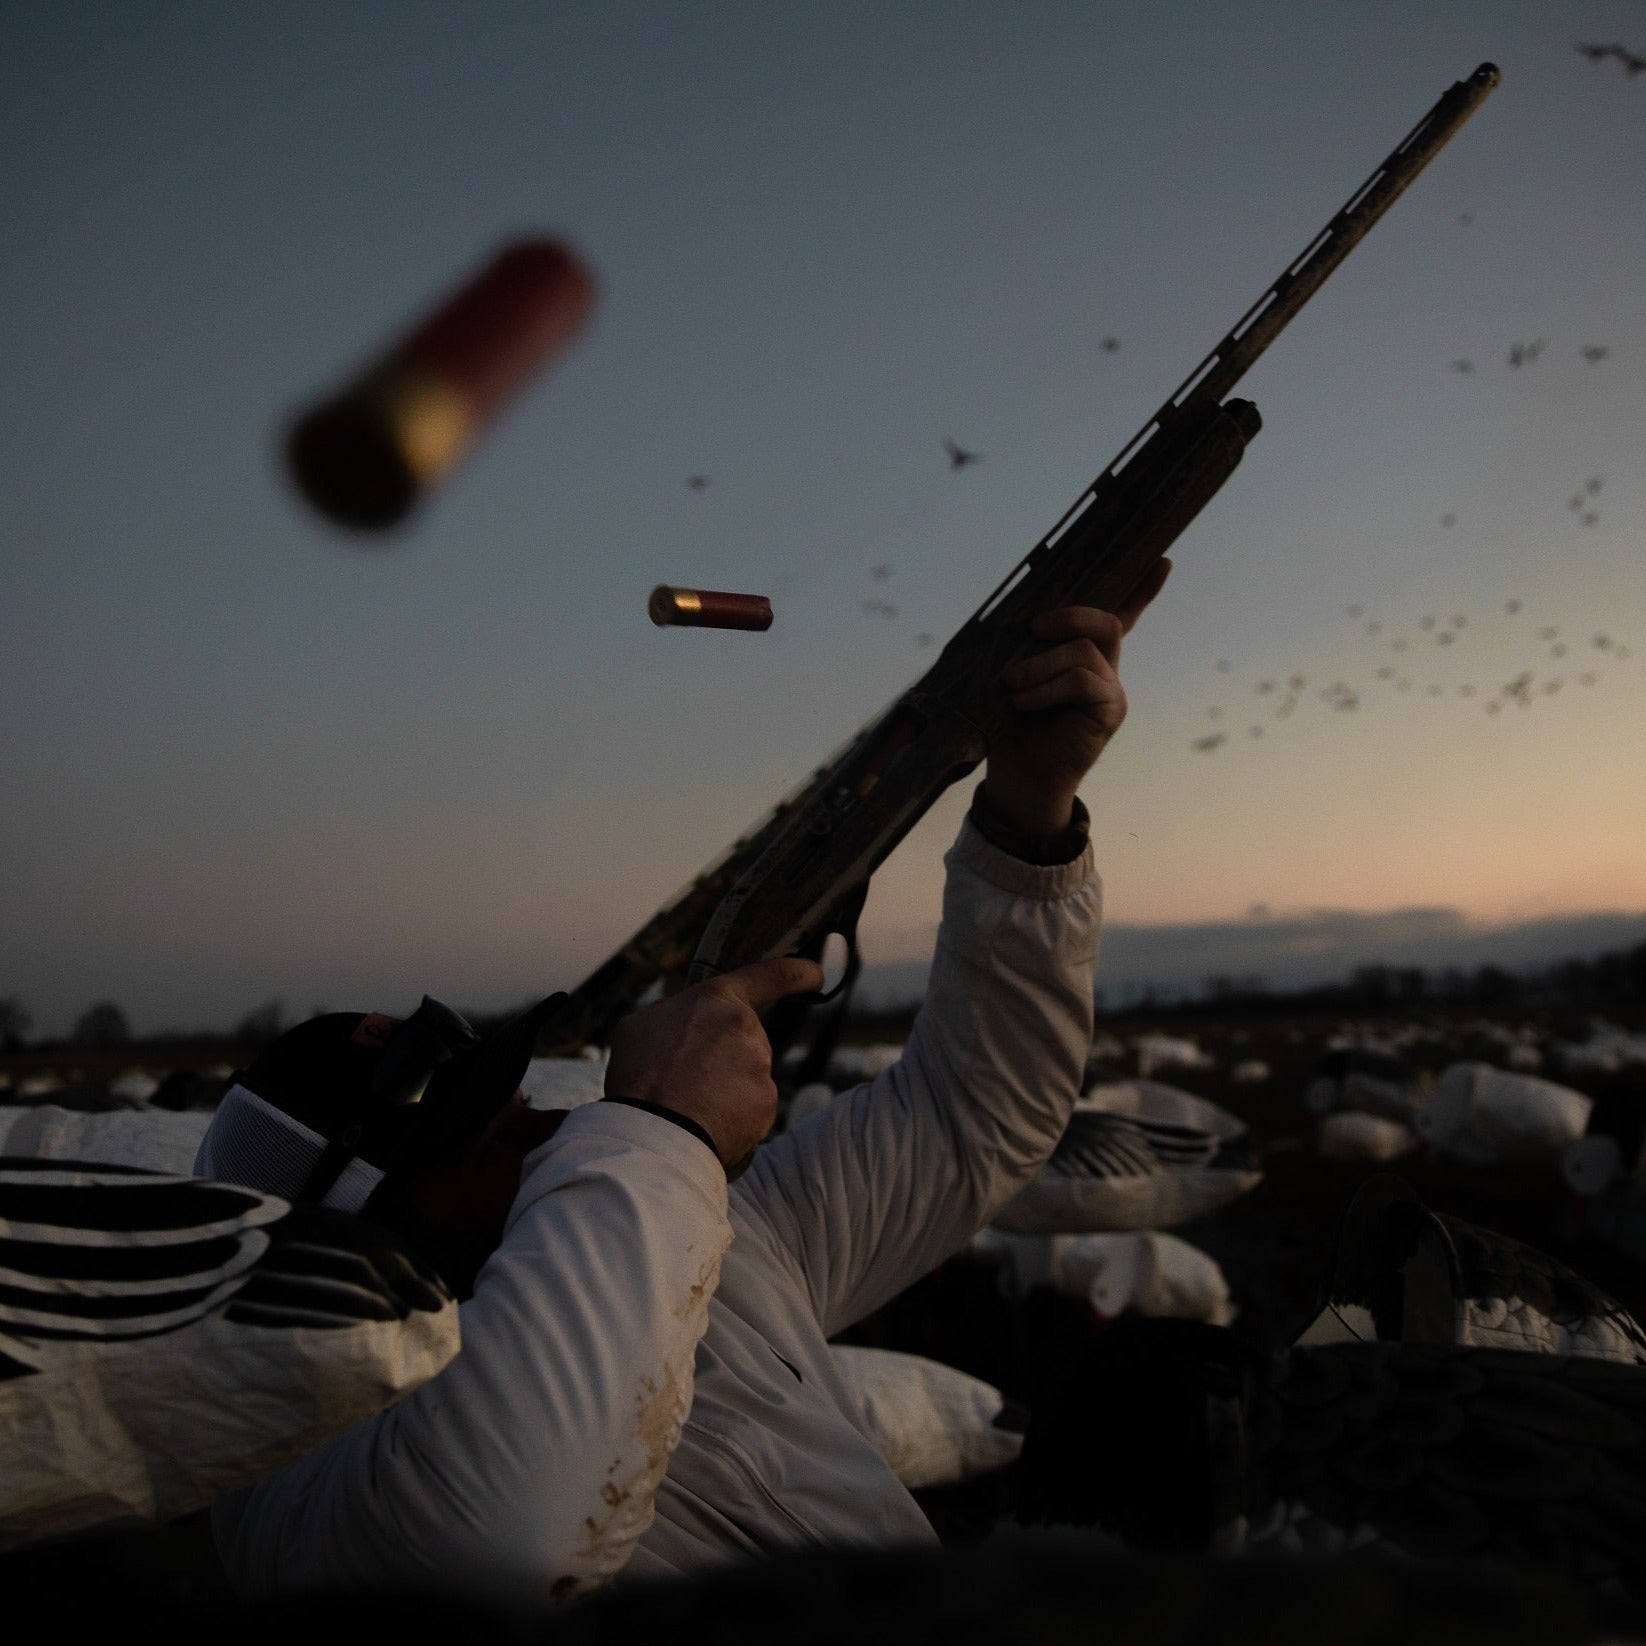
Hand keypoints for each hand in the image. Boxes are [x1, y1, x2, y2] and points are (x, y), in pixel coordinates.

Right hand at [606, 955, 825, 1167]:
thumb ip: (673, 1018)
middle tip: (684, 1082)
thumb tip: (682, 1029)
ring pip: (746, 1081)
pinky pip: (752, 1112)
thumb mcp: (641, 1026)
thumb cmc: (638, 1076)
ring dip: (724, 1093)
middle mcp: (747, 1028)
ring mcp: (760, 1067)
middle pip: (743, 1045)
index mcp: (717, 999)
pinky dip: (733, 1121)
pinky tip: (705, 1125)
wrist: (651, 1132)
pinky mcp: (767, 1105)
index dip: (797, 973)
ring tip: (688, 1107)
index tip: (815, 975)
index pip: (771, 976)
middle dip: (721, 1062)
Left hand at [983, 559, 1171, 835]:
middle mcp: (1105, 669)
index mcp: (1084, 656)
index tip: (1162, 560)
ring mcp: (1110, 690)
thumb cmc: (1012, 726)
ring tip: (1011, 684)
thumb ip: (1027, 648)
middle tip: (1033, 628)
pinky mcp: (1108, 711)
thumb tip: (1019, 618)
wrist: (1022, 778)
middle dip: (1069, 617)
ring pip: (1085, 652)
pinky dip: (1048, 687)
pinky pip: (1083, 682)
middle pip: (1105, 623)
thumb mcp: (1015, 678)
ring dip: (1041, 663)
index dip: (1142, 590)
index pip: (1121, 617)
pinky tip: (1023, 701)